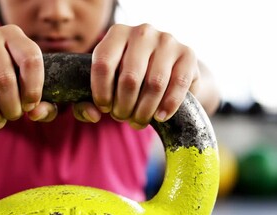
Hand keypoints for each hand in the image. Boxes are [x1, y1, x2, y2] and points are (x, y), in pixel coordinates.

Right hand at [0, 24, 56, 128]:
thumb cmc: (2, 81)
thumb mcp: (26, 89)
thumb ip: (43, 104)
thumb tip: (37, 114)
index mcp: (14, 35)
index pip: (31, 59)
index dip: (33, 89)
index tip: (29, 107)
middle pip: (4, 78)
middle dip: (10, 107)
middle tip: (11, 118)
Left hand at [73, 23, 199, 128]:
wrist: (168, 68)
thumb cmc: (129, 78)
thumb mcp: (107, 84)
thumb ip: (88, 101)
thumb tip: (92, 114)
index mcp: (117, 33)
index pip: (103, 64)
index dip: (101, 92)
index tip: (104, 109)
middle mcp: (142, 32)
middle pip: (129, 78)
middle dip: (123, 106)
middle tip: (122, 118)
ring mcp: (167, 40)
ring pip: (154, 84)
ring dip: (144, 111)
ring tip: (138, 121)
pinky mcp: (188, 54)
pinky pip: (177, 85)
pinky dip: (167, 106)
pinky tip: (159, 117)